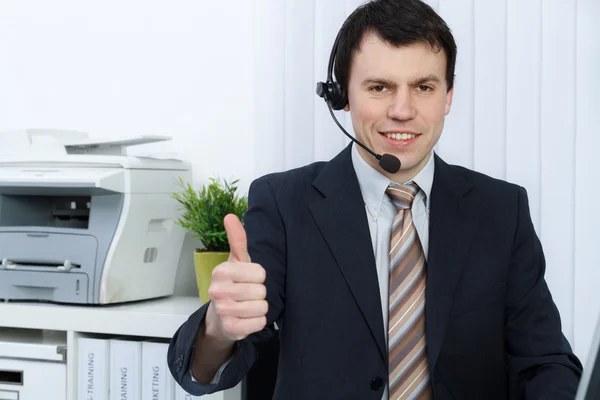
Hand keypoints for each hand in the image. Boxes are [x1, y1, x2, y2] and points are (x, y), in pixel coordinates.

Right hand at [205, 214, 267, 341]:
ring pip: (261, 307)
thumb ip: (237, 239)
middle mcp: (218, 291)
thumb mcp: (237, 261)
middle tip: (248, 294)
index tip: (249, 279)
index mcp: (221, 271)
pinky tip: (247, 319)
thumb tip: (230, 216)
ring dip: (259, 308)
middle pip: (261, 291)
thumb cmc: (233, 284)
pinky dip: (258, 322)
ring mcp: (222, 310)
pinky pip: (259, 323)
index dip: (259, 277)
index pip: (260, 273)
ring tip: (248, 305)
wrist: (220, 317)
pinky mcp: (230, 328)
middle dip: (259, 293)